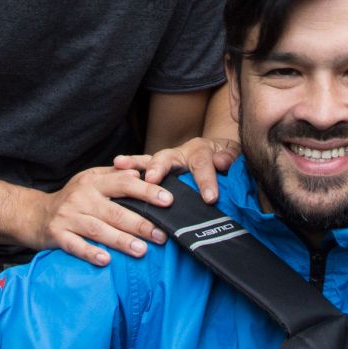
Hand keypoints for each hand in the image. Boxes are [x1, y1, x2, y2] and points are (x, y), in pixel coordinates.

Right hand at [27, 166, 170, 266]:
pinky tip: (105, 260)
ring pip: (99, 229)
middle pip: (115, 211)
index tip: (167, 200)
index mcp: (93, 182)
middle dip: (141, 224)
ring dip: (121, 241)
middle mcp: (81, 197)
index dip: (147, 191)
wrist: (34, 214)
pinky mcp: (57, 235)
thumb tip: (141, 174)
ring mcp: (68, 217)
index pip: (124, 183)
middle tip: (161, 235)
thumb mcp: (90, 180)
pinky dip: (90, 252)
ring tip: (141, 250)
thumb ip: (115, 176)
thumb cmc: (72, 198)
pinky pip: (76, 245)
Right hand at [113, 136, 241, 203]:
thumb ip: (230, 158)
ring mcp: (166, 161)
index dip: (206, 180)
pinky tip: (114, 167)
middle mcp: (180, 153)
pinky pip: (138, 167)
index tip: (210, 198)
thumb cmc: (226, 159)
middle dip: (159, 167)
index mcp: (201, 151)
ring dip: (135, 164)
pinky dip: (127, 167)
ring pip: (148, 160)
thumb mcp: (233, 157)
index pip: (203, 164)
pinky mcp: (155, 169)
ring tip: (120, 165)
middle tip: (152, 179)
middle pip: (167, 157)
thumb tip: (222, 161)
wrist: (219, 154)